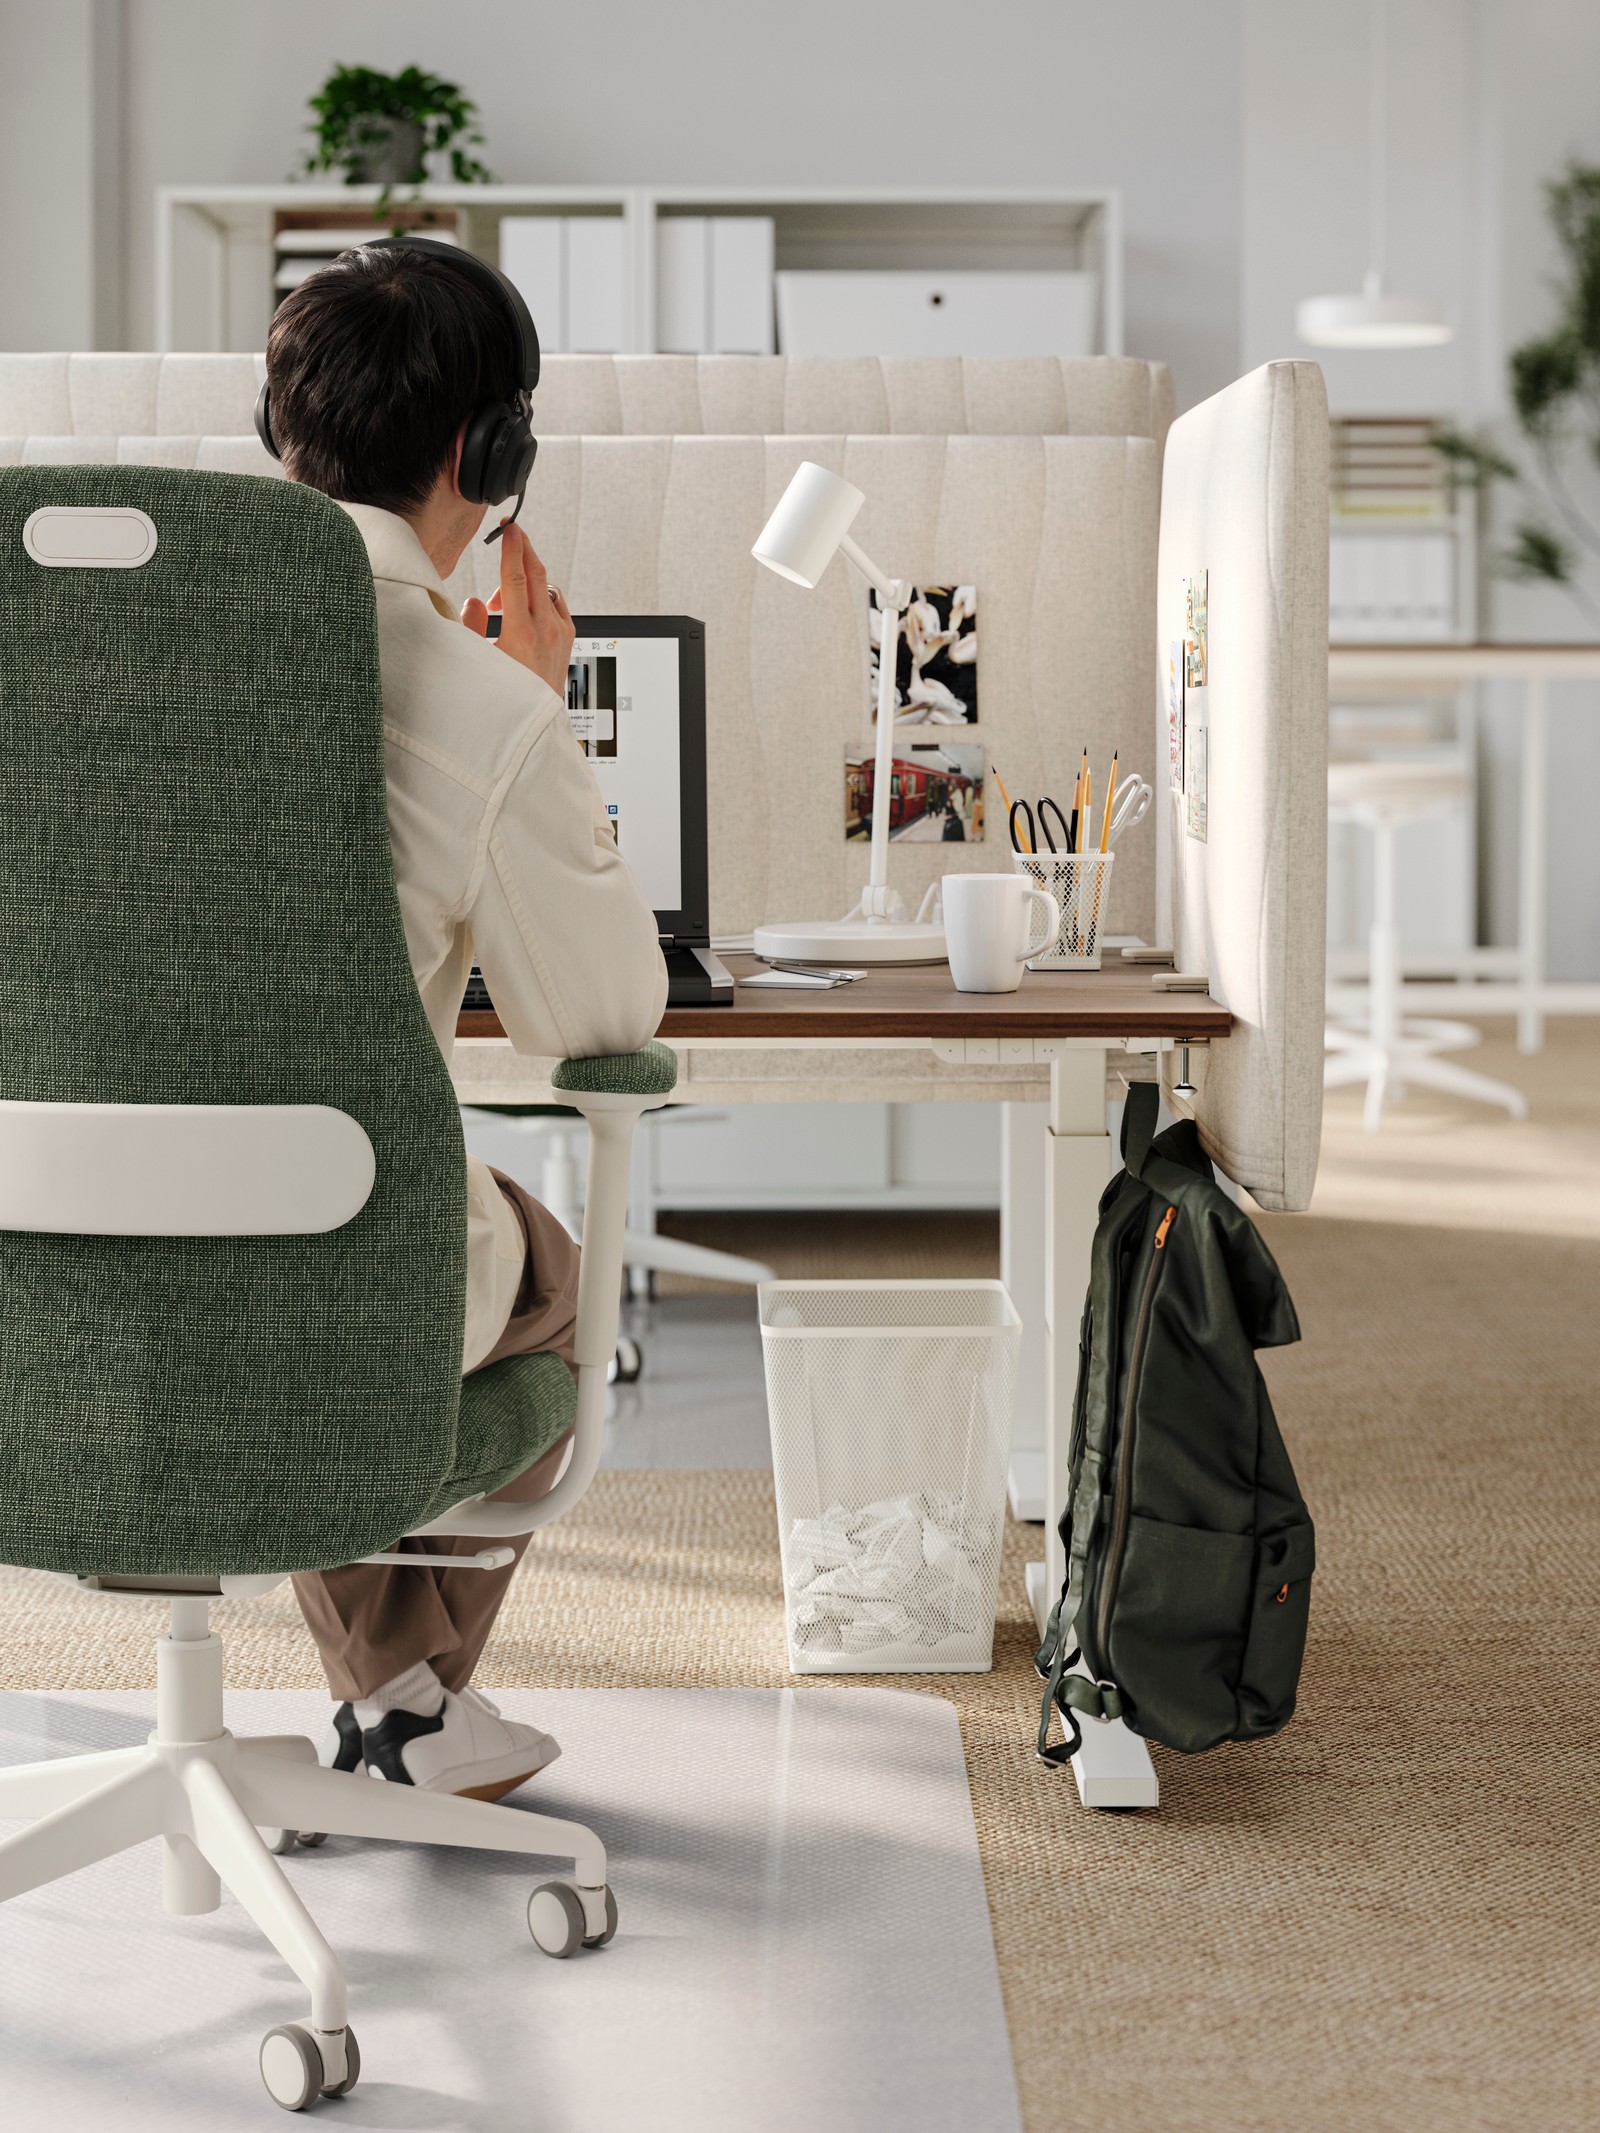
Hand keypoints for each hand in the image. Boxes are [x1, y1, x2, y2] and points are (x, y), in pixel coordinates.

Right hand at [461, 521, 573, 696]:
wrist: (536, 723)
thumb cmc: (507, 697)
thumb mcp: (479, 661)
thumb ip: (472, 626)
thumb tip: (474, 602)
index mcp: (521, 632)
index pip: (516, 578)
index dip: (512, 548)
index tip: (510, 529)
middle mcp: (546, 630)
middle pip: (536, 574)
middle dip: (524, 549)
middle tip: (514, 533)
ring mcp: (561, 634)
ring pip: (547, 588)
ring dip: (527, 582)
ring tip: (505, 601)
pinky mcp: (569, 639)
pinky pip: (557, 605)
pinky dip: (541, 597)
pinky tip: (526, 608)